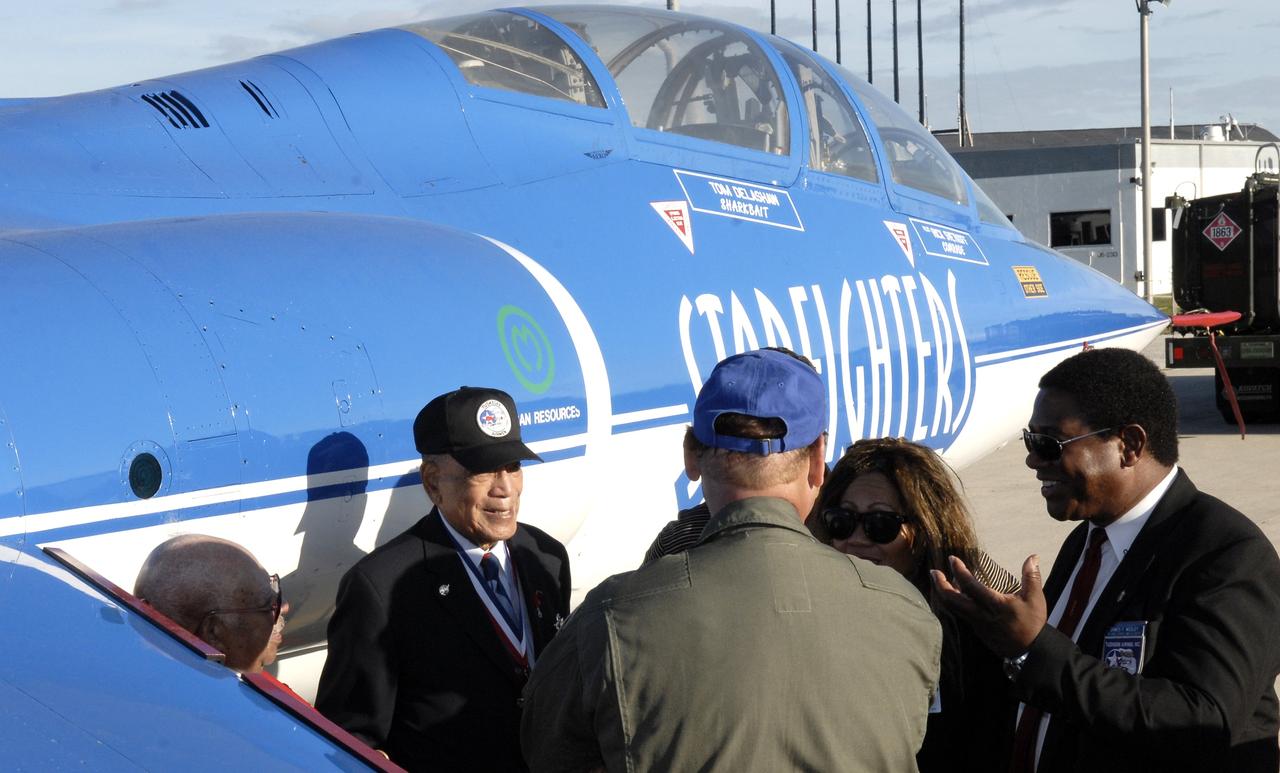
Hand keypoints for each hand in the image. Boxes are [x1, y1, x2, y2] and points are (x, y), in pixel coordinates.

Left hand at [931, 554, 1046, 656]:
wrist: (1031, 651)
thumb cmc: (1032, 623)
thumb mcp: (1035, 599)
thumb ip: (1031, 576)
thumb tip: (1033, 557)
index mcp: (995, 605)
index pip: (971, 586)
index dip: (959, 571)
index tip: (952, 559)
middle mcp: (981, 615)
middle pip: (952, 600)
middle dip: (940, 585)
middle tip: (934, 571)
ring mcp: (977, 624)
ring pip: (953, 608)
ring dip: (943, 593)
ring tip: (939, 580)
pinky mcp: (976, 630)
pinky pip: (959, 614)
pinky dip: (952, 602)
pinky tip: (953, 594)